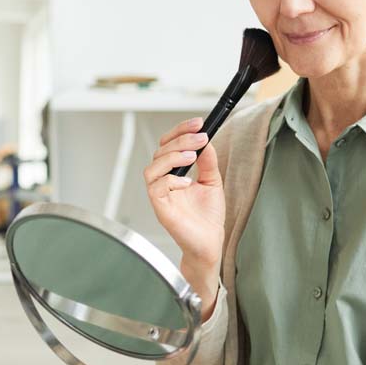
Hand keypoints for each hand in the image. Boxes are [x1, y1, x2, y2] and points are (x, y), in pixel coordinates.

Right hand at [143, 117, 224, 308]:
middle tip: (201, 137)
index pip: (169, 144)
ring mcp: (160, 194)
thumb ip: (208, 162)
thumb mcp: (212, 181)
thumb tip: (206, 140)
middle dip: (181, 140)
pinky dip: (171, 180)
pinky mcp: (159, 207)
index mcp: (174, 172)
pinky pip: (155, 187)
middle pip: (160, 150)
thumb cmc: (207, 216)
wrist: (210, 242)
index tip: (199, 122)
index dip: (181, 130)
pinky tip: (187, 183)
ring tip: (193, 157)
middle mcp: (163, 181)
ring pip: (153, 166)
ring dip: (173, 157)